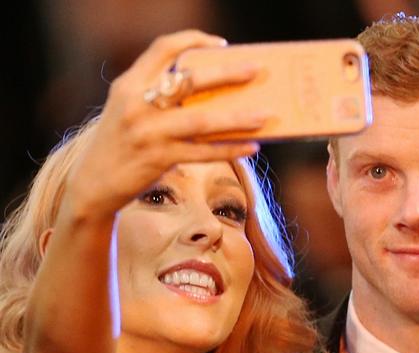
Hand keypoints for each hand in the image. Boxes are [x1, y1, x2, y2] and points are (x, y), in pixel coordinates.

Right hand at [64, 29, 265, 220]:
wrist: (93, 184)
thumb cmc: (120, 143)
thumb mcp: (129, 110)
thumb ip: (158, 96)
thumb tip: (215, 95)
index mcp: (129, 85)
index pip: (162, 49)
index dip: (192, 41)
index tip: (220, 44)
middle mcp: (137, 105)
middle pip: (190, 81)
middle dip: (227, 73)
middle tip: (256, 70)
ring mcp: (148, 133)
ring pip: (202, 121)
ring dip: (238, 118)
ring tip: (265, 115)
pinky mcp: (160, 159)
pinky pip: (204, 153)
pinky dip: (230, 149)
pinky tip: (251, 146)